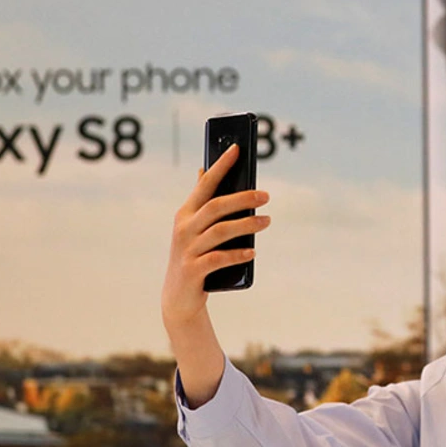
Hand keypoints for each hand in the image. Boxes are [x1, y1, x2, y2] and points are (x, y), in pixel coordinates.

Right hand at [161, 143, 270, 328]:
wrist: (178, 297)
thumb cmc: (194, 255)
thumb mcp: (194, 227)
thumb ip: (202, 202)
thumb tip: (205, 170)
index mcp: (186, 214)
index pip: (205, 184)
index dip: (220, 166)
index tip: (237, 149)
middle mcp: (184, 228)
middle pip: (216, 206)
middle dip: (242, 198)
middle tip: (266, 195)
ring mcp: (187, 250)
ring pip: (220, 231)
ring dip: (246, 225)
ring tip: (267, 221)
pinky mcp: (193, 271)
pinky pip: (218, 259)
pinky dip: (237, 254)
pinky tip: (252, 252)